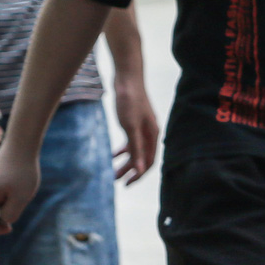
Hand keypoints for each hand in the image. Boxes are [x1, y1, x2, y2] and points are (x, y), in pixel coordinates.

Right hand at [0, 146, 40, 235]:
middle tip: (18, 205)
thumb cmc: (22, 172)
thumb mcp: (20, 199)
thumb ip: (9, 214)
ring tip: (20, 190)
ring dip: (7, 203)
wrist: (21, 145)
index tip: (10, 229)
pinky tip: (18, 183)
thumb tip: (2, 220)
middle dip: (2, 215)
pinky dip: (8, 193)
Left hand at [112, 70, 159, 184]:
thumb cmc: (130, 102)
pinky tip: (113, 155)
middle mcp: (150, 133)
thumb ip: (136, 149)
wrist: (127, 79)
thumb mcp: (130, 128)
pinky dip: (123, 150)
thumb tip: (140, 170)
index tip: (126, 184)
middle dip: (130, 171)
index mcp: (152, 136)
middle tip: (115, 180)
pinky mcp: (134, 122)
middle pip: (142, 158)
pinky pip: (131, 142)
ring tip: (112, 171)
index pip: (148, 161)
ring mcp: (142, 128)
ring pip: (135, 151)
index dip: (138, 174)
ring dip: (125, 162)